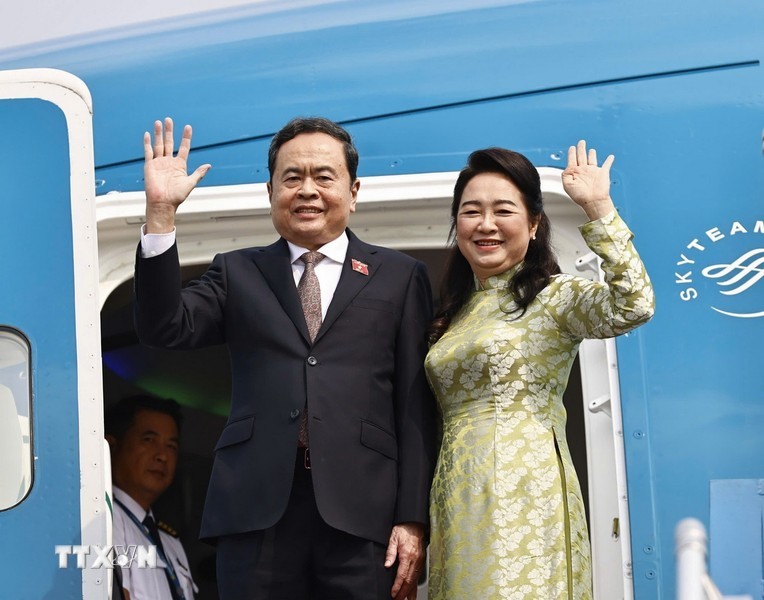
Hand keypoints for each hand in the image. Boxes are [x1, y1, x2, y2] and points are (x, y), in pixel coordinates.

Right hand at [143, 117, 210, 232]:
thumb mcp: (190, 183)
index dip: (186, 138)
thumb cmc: (177, 196)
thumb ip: (198, 173)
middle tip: (169, 120)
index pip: (183, 148)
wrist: (163, 203)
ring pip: (159, 145)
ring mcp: (159, 163)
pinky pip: (148, 152)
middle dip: (169, 131)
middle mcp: (169, 162)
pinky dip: (148, 143)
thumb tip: (209, 165)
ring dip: (159, 134)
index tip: (188, 127)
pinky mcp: (150, 165)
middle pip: (169, 143)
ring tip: (159, 122)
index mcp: (180, 165)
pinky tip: (148, 134)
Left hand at [385, 522, 424, 598]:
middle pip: (409, 580)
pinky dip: (415, 586)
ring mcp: (420, 561)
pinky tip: (412, 592)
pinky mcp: (421, 561)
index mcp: (407, 554)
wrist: (415, 524)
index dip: (397, 586)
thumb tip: (387, 564)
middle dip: (403, 592)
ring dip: (410, 592)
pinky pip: (418, 576)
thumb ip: (390, 552)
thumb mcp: (393, 537)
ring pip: (415, 580)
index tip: (393, 593)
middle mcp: (415, 559)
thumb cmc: (404, 529)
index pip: (402, 574)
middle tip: (397, 599)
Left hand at [561, 139, 614, 220]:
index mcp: (575, 172)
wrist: (593, 201)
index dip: (572, 153)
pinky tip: (611, 156)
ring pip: (592, 159)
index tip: (572, 147)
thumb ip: (565, 175)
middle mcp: (584, 170)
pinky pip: (607, 165)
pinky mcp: (603, 173)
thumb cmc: (580, 195)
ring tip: (591, 150)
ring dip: (592, 154)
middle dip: (581, 149)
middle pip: (582, 156)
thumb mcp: (567, 185)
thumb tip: (567, 168)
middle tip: (581, 142)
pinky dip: (609, 160)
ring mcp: (593, 171)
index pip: (572, 160)